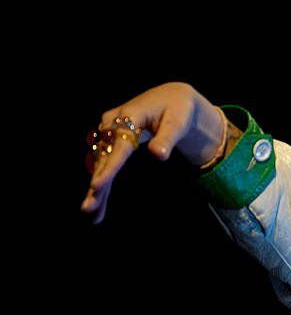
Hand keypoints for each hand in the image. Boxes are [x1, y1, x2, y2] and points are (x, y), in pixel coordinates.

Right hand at [80, 82, 225, 223]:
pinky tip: (99, 206)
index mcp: (130, 115)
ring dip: (97, 190)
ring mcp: (109, 133)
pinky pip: (106, 165)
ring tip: (91, 215)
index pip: (118, 146)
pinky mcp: (112, 142)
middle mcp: (113, 123)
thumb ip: (167, 138)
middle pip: (104, 158)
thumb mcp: (179, 120)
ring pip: (101, 165)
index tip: (97, 185)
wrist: (171, 98)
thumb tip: (158, 156)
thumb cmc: (178, 109)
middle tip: (88, 209)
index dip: (109, 167)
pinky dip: (103, 185)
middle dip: (96, 184)